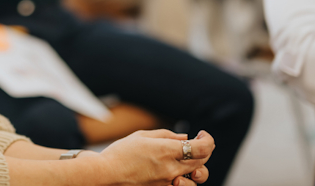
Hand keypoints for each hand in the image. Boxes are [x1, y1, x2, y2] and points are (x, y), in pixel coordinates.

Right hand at [98, 129, 214, 184]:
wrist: (106, 175)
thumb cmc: (120, 153)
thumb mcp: (143, 136)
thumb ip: (166, 135)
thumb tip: (185, 137)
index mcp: (167, 150)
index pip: (202, 148)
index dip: (208, 140)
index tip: (202, 135)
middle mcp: (171, 168)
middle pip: (202, 162)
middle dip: (204, 151)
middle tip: (196, 143)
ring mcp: (168, 182)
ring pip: (196, 178)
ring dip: (197, 167)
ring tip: (188, 160)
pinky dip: (185, 178)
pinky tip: (177, 171)